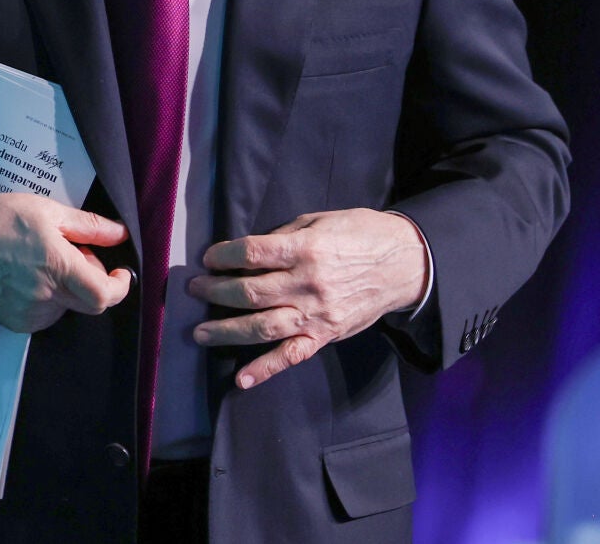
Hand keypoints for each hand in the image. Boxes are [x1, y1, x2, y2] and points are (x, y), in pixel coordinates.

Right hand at [0, 193, 132, 331]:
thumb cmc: (0, 221)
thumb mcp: (48, 211)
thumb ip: (89, 226)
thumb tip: (119, 233)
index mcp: (57, 266)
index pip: (104, 295)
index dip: (120, 287)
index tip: (120, 273)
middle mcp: (45, 296)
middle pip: (90, 303)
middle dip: (92, 281)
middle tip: (73, 255)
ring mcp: (29, 313)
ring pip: (67, 306)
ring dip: (67, 288)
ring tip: (43, 263)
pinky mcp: (16, 322)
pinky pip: (46, 314)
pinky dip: (48, 298)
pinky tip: (28, 276)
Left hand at [190, 209, 427, 390]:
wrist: (405, 264)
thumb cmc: (361, 234)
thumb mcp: (320, 220)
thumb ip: (284, 237)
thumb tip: (249, 252)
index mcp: (306, 249)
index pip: (252, 254)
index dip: (223, 256)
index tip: (208, 258)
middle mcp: (308, 284)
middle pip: (250, 292)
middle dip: (215, 291)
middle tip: (194, 289)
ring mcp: (317, 314)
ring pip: (263, 327)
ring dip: (226, 330)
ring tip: (199, 332)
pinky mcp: (326, 335)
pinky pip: (292, 356)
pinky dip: (266, 369)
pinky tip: (241, 379)